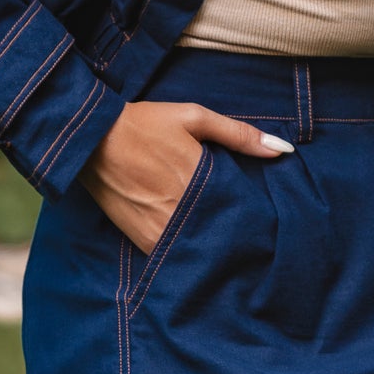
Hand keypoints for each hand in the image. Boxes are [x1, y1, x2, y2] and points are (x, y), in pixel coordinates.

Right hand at [77, 99, 293, 253]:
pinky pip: (171, 255)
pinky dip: (184, 252)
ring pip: (198, 250)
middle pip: (223, 236)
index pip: (241, 212)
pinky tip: (193, 244)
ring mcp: (159, 229)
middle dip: (237, 237)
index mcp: (200, 180)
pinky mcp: (140, 239)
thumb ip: (238, 134)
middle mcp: (181, 211)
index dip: (256, 219)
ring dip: (212, 247)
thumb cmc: (144, 123)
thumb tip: (281, 150)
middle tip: (251, 237)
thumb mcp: (193, 117)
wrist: (91, 138)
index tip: (267, 221)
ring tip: (225, 242)